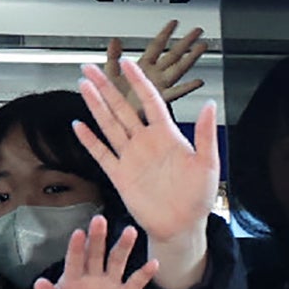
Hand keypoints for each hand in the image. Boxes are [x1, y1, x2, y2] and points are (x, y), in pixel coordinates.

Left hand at [32, 215, 155, 288]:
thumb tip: (40, 282)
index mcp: (73, 280)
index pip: (75, 261)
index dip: (76, 248)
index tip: (79, 233)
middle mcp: (93, 277)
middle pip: (96, 254)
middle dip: (98, 238)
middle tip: (99, 220)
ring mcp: (110, 284)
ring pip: (116, 261)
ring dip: (123, 247)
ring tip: (130, 231)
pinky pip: (136, 283)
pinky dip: (145, 274)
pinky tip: (154, 264)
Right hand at [75, 59, 219, 288]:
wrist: (182, 226)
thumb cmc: (198, 197)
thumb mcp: (208, 163)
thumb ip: (205, 134)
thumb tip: (210, 104)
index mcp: (167, 136)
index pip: (150, 101)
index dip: (138, 81)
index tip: (126, 63)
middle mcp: (146, 142)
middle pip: (122, 108)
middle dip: (106, 87)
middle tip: (90, 68)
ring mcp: (131, 158)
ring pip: (109, 125)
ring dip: (96, 106)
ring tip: (83, 85)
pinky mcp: (120, 175)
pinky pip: (102, 154)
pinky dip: (90, 141)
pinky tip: (78, 126)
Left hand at [106, 20, 206, 112]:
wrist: (113, 121)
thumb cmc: (111, 102)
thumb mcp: (109, 74)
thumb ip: (113, 56)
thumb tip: (115, 41)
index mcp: (143, 67)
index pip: (157, 46)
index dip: (165, 33)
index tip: (174, 23)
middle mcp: (154, 76)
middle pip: (173, 55)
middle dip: (185, 42)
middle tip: (196, 31)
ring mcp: (159, 87)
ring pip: (178, 69)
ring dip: (190, 58)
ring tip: (201, 47)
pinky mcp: (160, 101)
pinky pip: (176, 93)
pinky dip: (187, 88)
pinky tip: (197, 82)